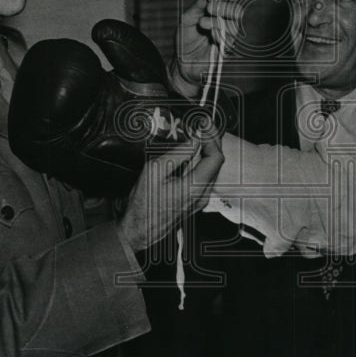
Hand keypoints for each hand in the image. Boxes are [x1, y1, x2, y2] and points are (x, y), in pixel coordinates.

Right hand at [119, 137, 223, 251]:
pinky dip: (203, 162)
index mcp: (194, 188)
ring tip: (199, 136)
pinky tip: (193, 154)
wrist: (139, 230)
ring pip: (213, 170)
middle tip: (203, 126)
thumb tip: (194, 141)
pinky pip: (206, 178)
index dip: (212, 138)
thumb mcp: (154, 171)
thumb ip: (178, 154)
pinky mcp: (196, 202)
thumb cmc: (143, 204)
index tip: (204, 126)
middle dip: (212, 141)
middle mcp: (202, 196)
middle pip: (217, 163)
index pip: (215, 158)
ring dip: (208, 151)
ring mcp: (200, 201)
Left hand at [170, 0, 241, 97]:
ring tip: (202, 23)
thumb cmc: (185, 39)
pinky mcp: (225, 51)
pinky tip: (211, 35)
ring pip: (234, 26)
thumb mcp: (186, 19)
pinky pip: (230, 42)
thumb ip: (197, 6)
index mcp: (217, 13)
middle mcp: (225, 23)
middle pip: (236, 11)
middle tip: (209, 8)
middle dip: (223, 7)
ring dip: (218, 21)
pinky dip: (220, 35)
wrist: (181, 62)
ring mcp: (227, 38)